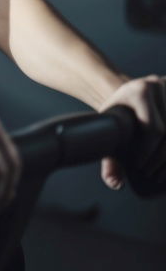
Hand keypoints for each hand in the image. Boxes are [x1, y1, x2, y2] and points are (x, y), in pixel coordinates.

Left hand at [98, 75, 165, 189]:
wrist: (130, 95)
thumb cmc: (119, 117)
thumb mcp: (110, 131)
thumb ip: (109, 158)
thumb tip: (114, 183)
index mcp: (139, 90)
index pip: (152, 127)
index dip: (148, 151)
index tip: (139, 167)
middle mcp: (159, 86)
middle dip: (160, 157)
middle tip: (150, 174)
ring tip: (160, 173)